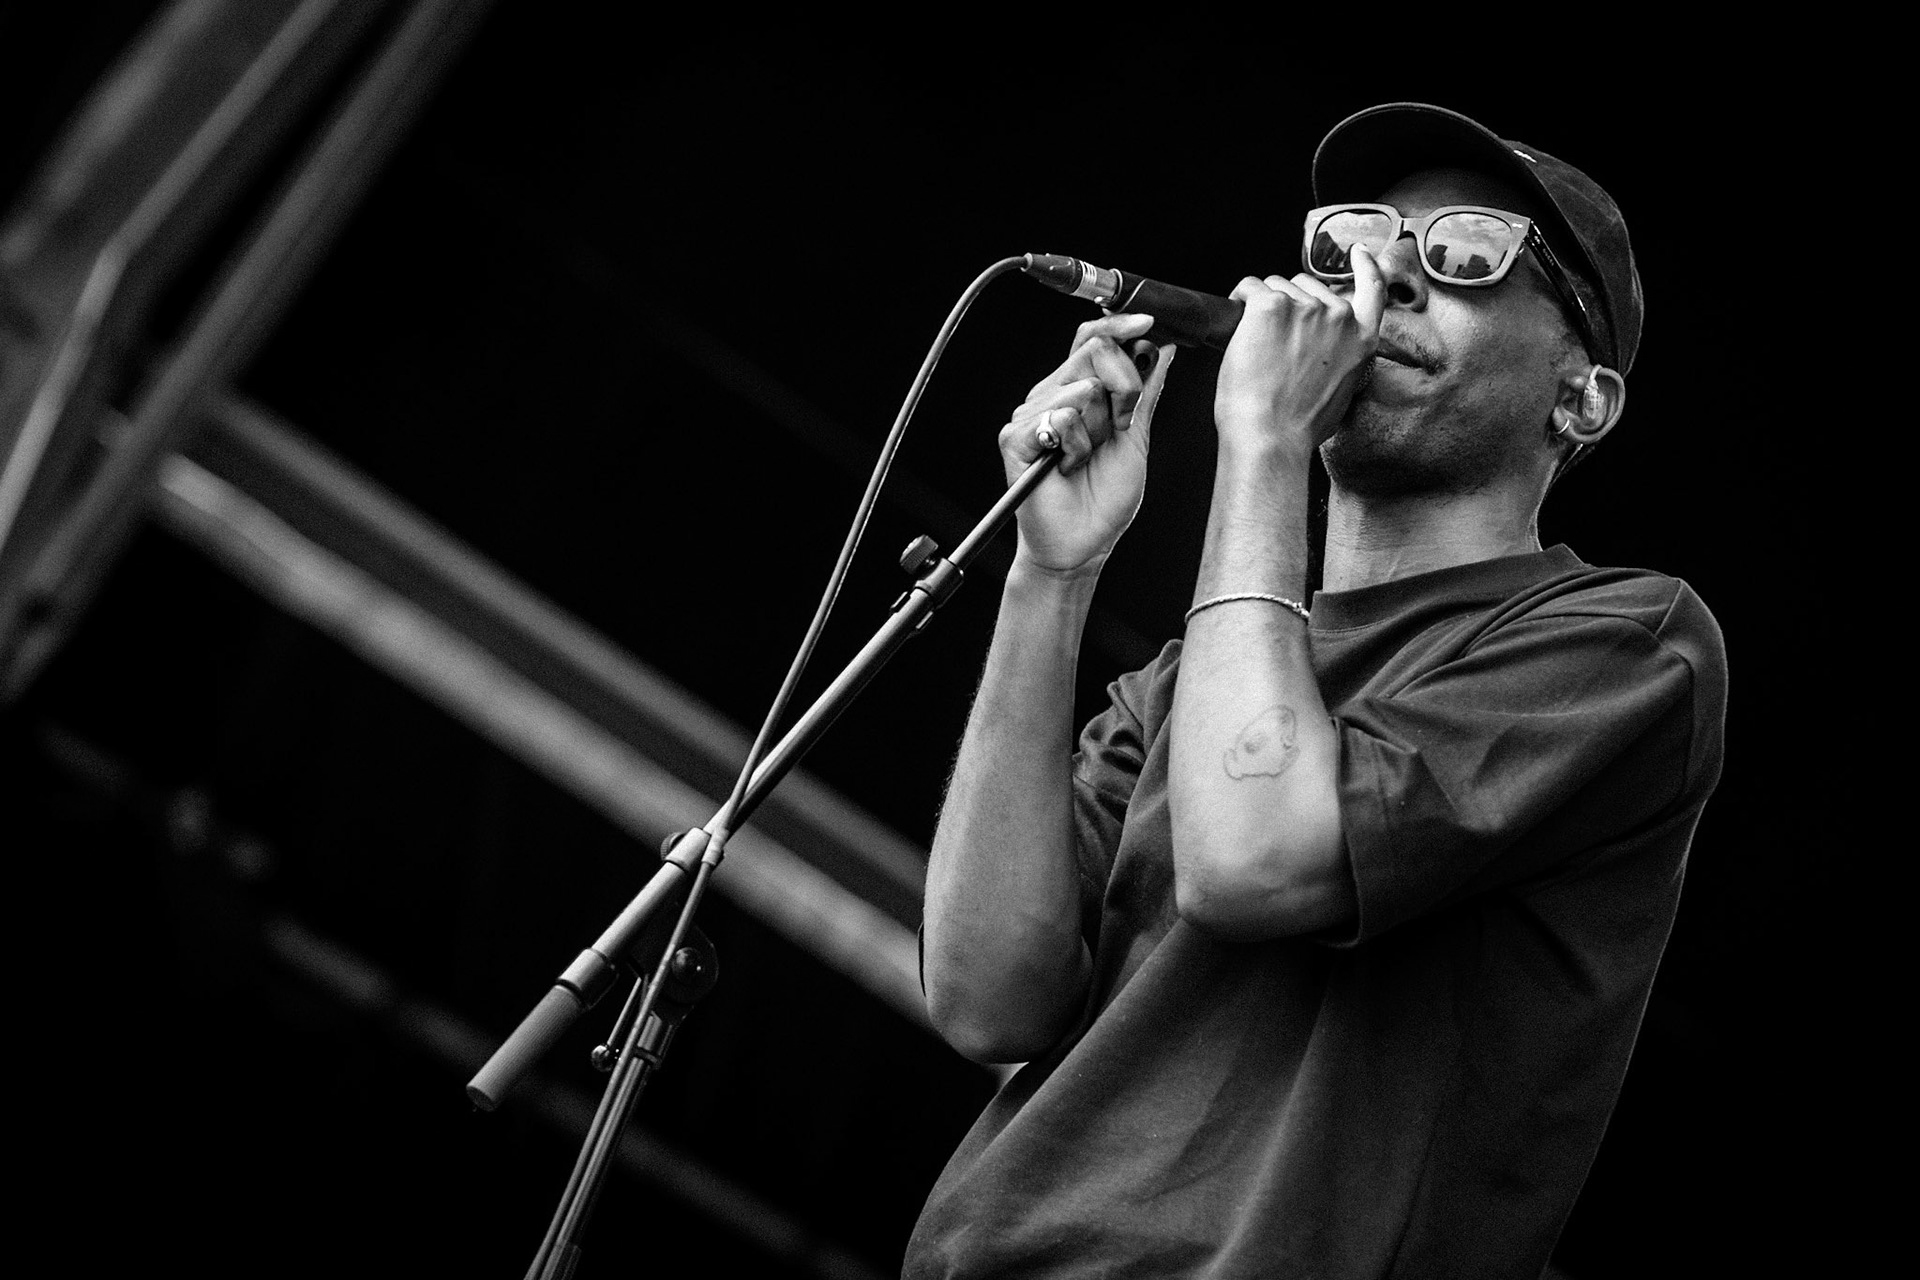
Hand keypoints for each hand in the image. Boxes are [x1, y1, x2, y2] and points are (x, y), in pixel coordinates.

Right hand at [999, 313, 1175, 575]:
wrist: (1083, 545)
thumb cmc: (1105, 500)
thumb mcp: (1136, 437)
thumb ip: (1146, 392)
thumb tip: (1161, 349)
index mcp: (1078, 389)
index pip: (1093, 338)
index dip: (1120, 326)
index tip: (1148, 324)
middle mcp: (1051, 395)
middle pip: (1093, 351)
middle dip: (1124, 387)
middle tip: (1121, 426)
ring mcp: (1031, 415)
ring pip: (1081, 387)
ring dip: (1099, 428)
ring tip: (1088, 457)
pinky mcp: (1016, 437)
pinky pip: (1060, 417)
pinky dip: (1076, 446)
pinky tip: (1068, 467)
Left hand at [1214, 244, 1384, 456]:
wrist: (1271, 435)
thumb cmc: (1299, 425)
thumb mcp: (1341, 390)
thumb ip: (1342, 358)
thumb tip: (1325, 352)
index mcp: (1362, 338)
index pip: (1371, 289)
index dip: (1365, 266)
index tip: (1359, 253)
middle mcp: (1338, 317)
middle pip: (1308, 286)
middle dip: (1289, 304)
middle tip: (1274, 342)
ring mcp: (1305, 308)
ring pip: (1276, 286)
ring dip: (1263, 306)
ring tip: (1258, 345)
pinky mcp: (1271, 306)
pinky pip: (1250, 288)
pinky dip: (1239, 301)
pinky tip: (1238, 326)